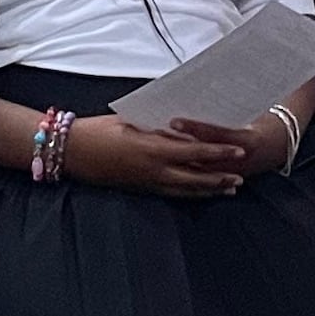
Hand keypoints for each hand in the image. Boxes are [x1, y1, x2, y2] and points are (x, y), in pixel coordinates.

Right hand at [67, 114, 255, 198]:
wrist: (74, 152)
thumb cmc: (101, 130)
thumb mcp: (134, 121)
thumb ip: (160, 128)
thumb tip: (183, 129)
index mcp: (154, 150)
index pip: (195, 152)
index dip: (219, 153)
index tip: (239, 151)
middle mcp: (154, 171)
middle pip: (196, 178)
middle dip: (220, 178)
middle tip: (241, 178)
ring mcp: (148, 183)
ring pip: (186, 190)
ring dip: (208, 190)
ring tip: (228, 189)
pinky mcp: (141, 188)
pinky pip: (172, 194)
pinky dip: (190, 194)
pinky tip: (199, 193)